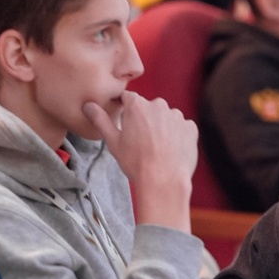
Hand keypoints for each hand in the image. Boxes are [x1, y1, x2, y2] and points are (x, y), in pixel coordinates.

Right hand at [84, 92, 196, 230]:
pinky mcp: (190, 127)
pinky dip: (177, 136)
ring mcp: (177, 116)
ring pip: (166, 118)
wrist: (164, 180)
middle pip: (149, 108)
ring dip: (162, 128)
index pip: (128, 98)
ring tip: (157, 148)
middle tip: (141, 141)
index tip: (125, 122)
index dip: (125, 109)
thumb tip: (88, 105)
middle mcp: (159, 105)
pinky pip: (182, 128)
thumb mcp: (112, 141)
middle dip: (145, 120)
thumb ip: (100, 120)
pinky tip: (171, 150)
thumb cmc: (136, 162)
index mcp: (137, 105)